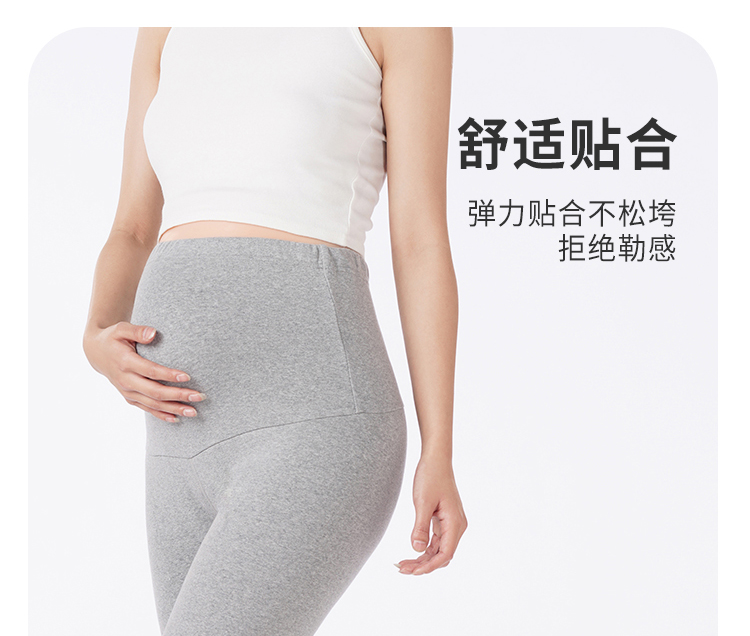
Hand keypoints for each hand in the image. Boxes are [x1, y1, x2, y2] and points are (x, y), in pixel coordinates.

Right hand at [83, 321, 205, 421]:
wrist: (96, 353)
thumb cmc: (112, 338)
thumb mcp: (121, 329)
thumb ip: (137, 331)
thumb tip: (153, 334)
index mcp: (125, 363)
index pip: (150, 371)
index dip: (169, 375)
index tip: (187, 377)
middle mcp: (126, 380)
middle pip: (155, 392)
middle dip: (178, 395)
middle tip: (199, 396)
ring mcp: (127, 391)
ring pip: (153, 404)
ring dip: (174, 409)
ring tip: (194, 412)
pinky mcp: (129, 397)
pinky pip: (146, 408)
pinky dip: (161, 415)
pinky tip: (177, 418)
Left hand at [395, 453, 467, 574]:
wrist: (436, 459)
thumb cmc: (431, 476)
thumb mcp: (423, 502)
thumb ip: (420, 527)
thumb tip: (417, 549)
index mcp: (455, 523)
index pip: (445, 554)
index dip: (429, 566)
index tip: (412, 572)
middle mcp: (457, 526)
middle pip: (442, 556)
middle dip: (423, 565)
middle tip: (401, 569)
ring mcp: (451, 524)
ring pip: (438, 550)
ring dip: (422, 559)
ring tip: (402, 564)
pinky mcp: (444, 520)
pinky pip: (436, 541)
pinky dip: (424, 548)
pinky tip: (411, 553)